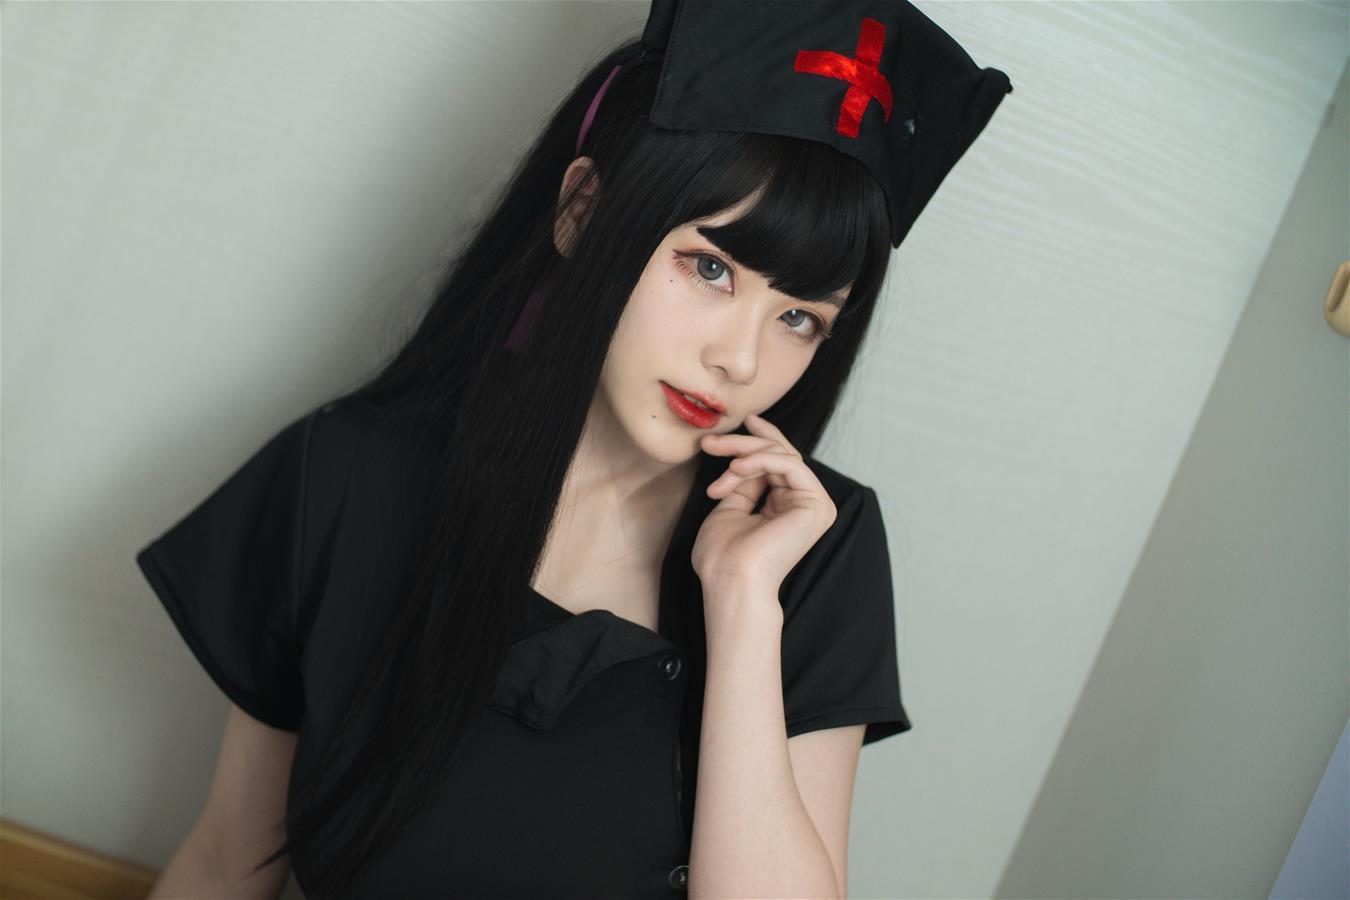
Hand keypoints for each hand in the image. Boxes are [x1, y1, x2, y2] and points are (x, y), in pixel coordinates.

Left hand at [691, 412, 837, 598]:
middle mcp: (806, 505)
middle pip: (780, 455)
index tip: (737, 425)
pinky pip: (790, 465)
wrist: (730, 582)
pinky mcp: (818, 505)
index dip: (760, 439)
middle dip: (744, 443)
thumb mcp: (730, 508)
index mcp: (788, 507)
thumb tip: (746, 457)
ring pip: (783, 455)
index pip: (778, 463)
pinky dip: (760, 460)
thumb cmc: (724, 556)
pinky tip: (735, 469)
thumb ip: (744, 482)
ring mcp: (816, 505)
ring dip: (744, 453)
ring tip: (717, 460)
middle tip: (711, 442)